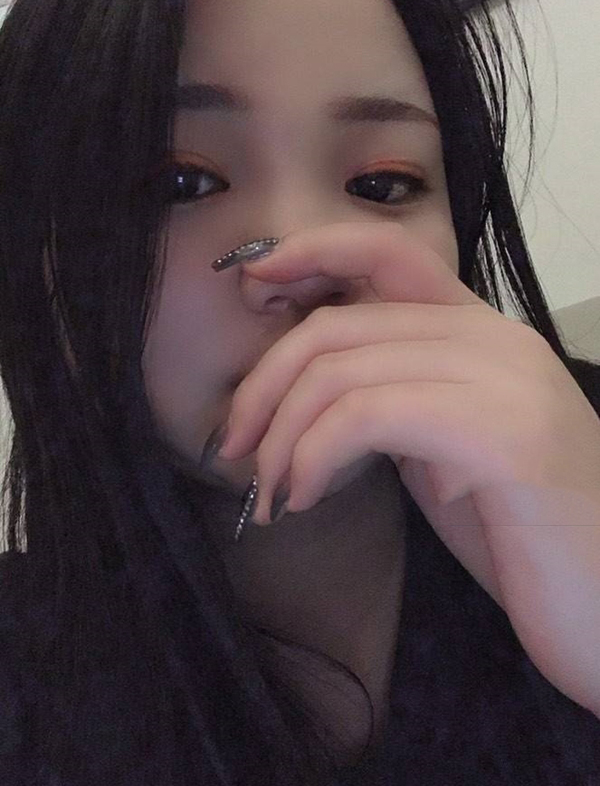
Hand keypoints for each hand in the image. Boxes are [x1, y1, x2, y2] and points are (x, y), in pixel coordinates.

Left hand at [219, 220, 599, 717]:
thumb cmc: (520, 535)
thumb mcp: (440, 447)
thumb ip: (392, 397)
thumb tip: (300, 385)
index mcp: (482, 332)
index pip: (388, 250)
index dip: (310, 251)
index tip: (250, 283)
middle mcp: (496, 338)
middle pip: (341, 322)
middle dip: (265, 383)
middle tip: (234, 445)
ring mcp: (504, 378)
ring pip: (342, 368)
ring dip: (280, 434)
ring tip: (270, 490)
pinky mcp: (502, 432)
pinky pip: (368, 415)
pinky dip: (312, 455)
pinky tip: (304, 498)